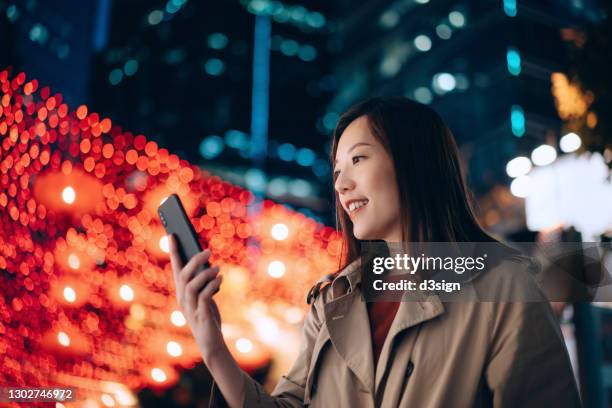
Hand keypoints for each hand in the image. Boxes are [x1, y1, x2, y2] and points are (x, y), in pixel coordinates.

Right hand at [168, 234, 224, 359]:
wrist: (211, 341)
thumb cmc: (207, 315)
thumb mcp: (204, 295)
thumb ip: (203, 281)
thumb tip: (206, 260)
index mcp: (181, 292)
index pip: (175, 268)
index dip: (173, 252)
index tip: (172, 234)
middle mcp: (182, 299)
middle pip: (183, 275)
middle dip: (194, 261)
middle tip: (208, 251)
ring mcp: (190, 308)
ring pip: (192, 286)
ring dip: (205, 274)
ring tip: (217, 268)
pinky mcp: (201, 316)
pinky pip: (204, 298)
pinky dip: (213, 286)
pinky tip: (221, 279)